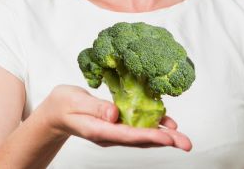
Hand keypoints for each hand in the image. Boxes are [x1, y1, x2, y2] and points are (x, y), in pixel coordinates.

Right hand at [36, 85, 191, 150]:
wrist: (57, 113)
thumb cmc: (63, 105)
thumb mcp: (74, 101)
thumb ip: (94, 107)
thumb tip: (114, 114)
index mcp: (98, 130)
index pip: (127, 135)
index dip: (149, 136)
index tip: (168, 137)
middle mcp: (109, 134)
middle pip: (140, 140)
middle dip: (164, 141)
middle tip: (186, 143)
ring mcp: (113, 131)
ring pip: (141, 136)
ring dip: (163, 136)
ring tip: (181, 136)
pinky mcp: (116, 125)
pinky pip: (137, 127)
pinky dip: (152, 126)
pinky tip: (165, 123)